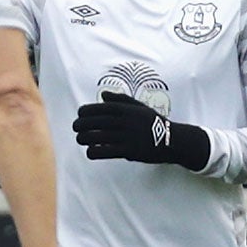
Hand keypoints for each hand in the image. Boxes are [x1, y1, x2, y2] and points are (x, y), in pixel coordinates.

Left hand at [73, 91, 211, 168]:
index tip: (79, 113)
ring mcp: (128, 137)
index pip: (102, 108)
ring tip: (80, 139)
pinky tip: (90, 152)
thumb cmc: (153, 122)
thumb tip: (103, 95)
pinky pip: (108, 151)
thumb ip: (120, 100)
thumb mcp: (139, 107)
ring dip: (85, 138)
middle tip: (75, 128)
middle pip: (97, 122)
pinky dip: (96, 152)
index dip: (87, 110)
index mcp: (127, 110)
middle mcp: (127, 122)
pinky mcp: (131, 151)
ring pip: (99, 137)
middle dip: (82, 125)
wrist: (172, 140)